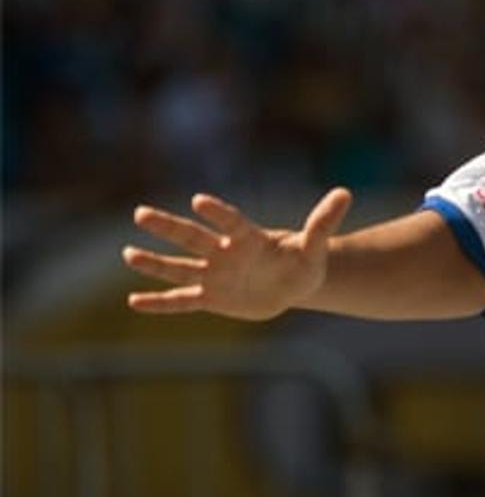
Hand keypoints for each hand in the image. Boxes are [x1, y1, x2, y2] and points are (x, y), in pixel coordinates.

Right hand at [124, 189, 352, 319]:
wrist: (292, 284)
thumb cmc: (303, 261)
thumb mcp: (316, 246)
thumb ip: (324, 222)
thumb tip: (346, 193)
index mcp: (249, 238)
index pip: (231, 222)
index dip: (217, 213)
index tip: (198, 200)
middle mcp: (225, 253)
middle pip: (193, 238)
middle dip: (169, 227)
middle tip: (141, 212)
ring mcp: (214, 274)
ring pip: (180, 268)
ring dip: (154, 263)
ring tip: (127, 253)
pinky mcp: (211, 297)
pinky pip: (182, 300)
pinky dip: (160, 303)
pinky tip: (134, 301)